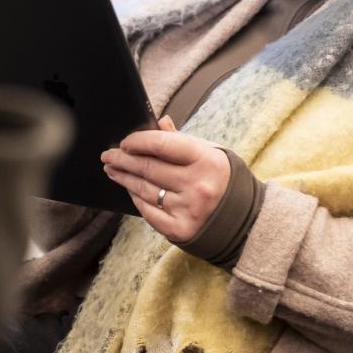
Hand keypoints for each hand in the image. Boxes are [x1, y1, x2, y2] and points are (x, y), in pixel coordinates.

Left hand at [101, 115, 231, 242]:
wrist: (244, 220)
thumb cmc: (224, 180)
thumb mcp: (211, 153)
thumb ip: (181, 140)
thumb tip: (159, 122)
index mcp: (206, 160)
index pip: (162, 145)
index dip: (138, 141)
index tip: (125, 142)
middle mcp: (197, 185)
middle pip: (148, 168)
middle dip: (123, 160)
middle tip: (108, 155)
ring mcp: (187, 210)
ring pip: (144, 190)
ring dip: (124, 178)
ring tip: (113, 170)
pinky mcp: (179, 230)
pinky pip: (148, 212)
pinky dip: (136, 198)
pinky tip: (129, 189)